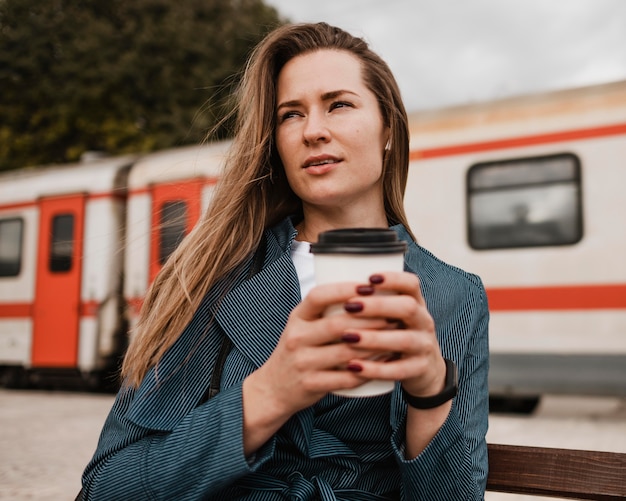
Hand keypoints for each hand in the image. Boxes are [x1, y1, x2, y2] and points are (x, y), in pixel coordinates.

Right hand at [245, 281, 390, 417]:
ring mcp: (303, 362)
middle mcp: (297, 338)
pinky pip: (346, 378)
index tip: (370, 286)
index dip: (345, 289)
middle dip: (369, 319)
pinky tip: (384, 364)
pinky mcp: (311, 384)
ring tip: (395, 337)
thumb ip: (326, 311)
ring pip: (346, 352)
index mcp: (297, 317)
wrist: (275, 388)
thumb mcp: (302, 326)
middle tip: (394, 315)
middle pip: (337, 325)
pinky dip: (368, 371)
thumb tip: (366, 289)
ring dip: (374, 345)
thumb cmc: (298, 351)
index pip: (318, 296)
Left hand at [335, 272, 447, 398]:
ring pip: (404, 340)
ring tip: (348, 337)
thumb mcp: (393, 316)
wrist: (425, 370)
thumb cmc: (397, 335)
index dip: (393, 279)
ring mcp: (424, 346)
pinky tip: (354, 366)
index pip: (411, 284)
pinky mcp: (419, 369)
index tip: (369, 278)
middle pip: (408, 307)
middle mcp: (423, 322)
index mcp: (416, 304)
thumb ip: (373, 303)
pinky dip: (375, 369)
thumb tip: (332, 284)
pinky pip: (399, 370)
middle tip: (350, 306)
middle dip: (378, 305)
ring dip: (374, 338)